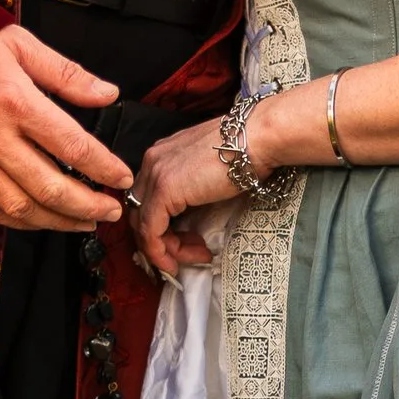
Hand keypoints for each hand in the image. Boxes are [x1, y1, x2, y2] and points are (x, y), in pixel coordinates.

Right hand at [0, 25, 127, 229]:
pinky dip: (21, 222)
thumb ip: (66, 73)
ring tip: (85, 222)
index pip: (72, 146)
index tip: (122, 179)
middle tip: (111, 212)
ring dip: (58, 221)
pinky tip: (43, 221)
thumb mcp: (19, 44)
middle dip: (87, 205)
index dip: (103, 167)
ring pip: (20, 207)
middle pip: (49, 187)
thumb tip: (108, 95)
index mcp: (15, 102)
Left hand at [130, 116, 243, 278]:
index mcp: (161, 156)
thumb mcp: (208, 170)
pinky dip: (160, 251)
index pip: (147, 200)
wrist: (257, 139)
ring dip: (167, 250)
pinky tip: (178, 260)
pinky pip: (150, 231)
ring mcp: (155, 175)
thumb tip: (191, 216)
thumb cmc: (245, 150)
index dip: (163, 227)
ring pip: (143, 226)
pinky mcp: (164, 190)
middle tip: (193, 252)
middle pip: (141, 214)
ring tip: (196, 255)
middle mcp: (152, 162)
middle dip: (164, 241)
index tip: (188, 242)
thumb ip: (192, 189)